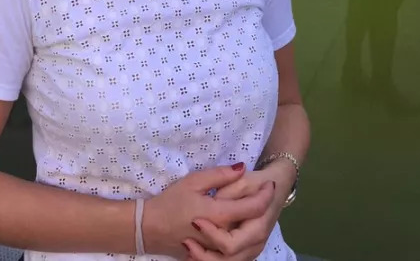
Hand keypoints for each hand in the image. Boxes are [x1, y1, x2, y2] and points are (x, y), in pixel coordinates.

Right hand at [142, 164, 277, 258]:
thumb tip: (242, 167)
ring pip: (250, 245)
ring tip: (258, 212)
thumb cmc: (170, 202)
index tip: (269, 184)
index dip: (265, 195)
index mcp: (218, 215)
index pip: (253, 208)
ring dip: (258, 227)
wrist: (150, 229)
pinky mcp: (213, 257)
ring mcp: (219, 249)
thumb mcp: (193, 182)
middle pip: (257, 228)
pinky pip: (238, 254)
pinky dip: (247, 242)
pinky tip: (245, 229)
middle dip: (266, 211)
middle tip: (266, 197)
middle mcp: (223, 235)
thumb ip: (219, 175)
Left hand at [183, 163, 294, 260]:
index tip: (196, 222)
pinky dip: (211, 260)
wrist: (277, 187)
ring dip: (206, 259)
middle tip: (187, 242)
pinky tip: (194, 252)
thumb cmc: (256, 183)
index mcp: (258, 223)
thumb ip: (227, 191)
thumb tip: (214, 199)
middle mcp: (258, 240)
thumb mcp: (241, 181)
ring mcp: (253, 248)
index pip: (233, 240)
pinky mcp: (247, 251)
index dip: (213, 234)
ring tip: (188, 247)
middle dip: (205, 254)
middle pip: (229, 256)